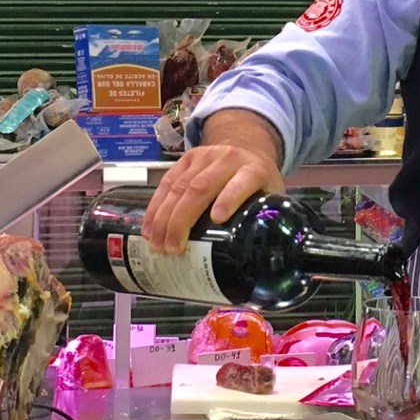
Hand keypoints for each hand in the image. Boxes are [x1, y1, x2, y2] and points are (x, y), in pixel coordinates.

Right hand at [141, 116, 283, 253]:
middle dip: (183, 220)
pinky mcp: (187, 158)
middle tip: (173, 248)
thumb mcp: (269, 201)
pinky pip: (166, 182)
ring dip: (164, 217)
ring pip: (180, 186)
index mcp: (254, 171)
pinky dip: (155, 207)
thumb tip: (256, 269)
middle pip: (201, 188)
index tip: (218, 219)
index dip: (229, 199)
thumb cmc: (259, 185)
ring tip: (158, 244)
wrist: (248, 150)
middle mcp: (229, 160)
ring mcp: (205, 156)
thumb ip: (264, 226)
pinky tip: (150, 227)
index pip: (242, 183)